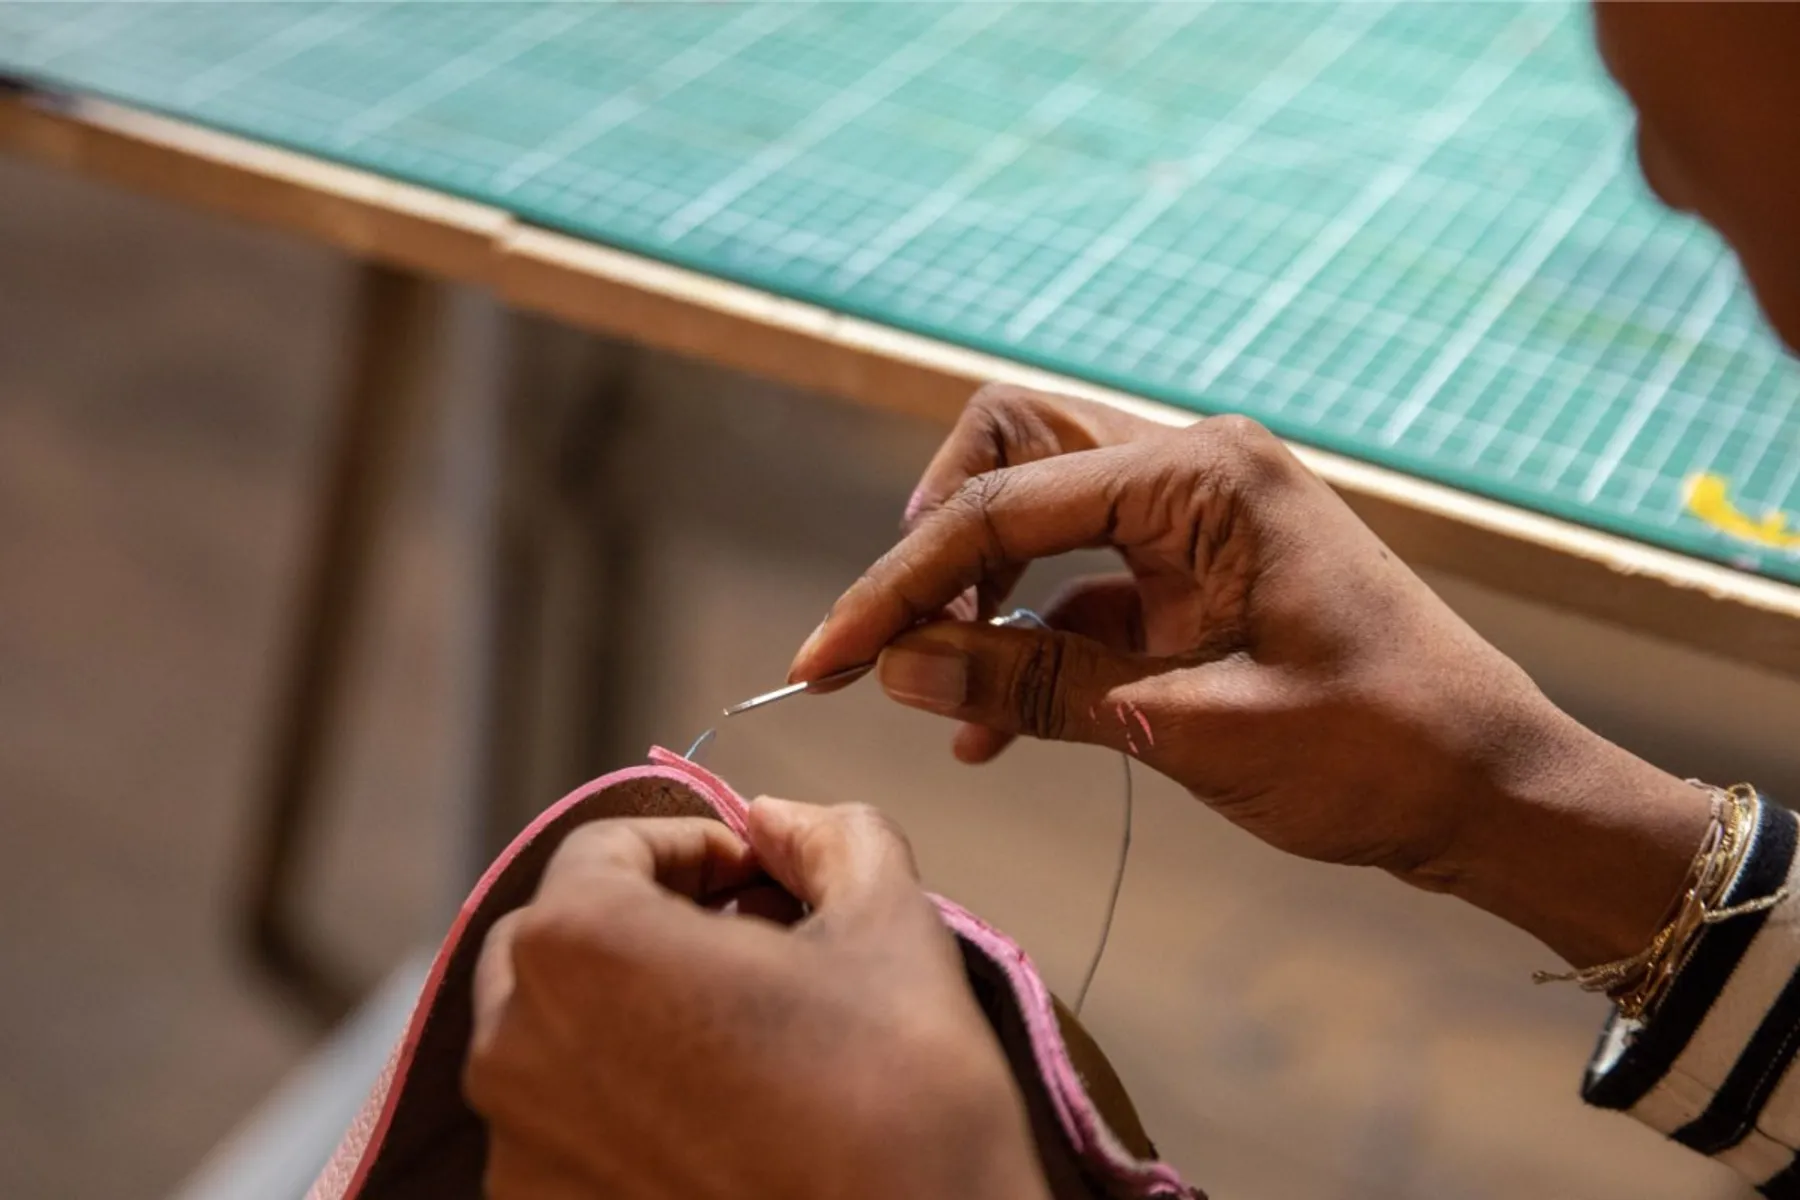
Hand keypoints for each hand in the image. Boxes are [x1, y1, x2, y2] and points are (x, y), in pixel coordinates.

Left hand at [465, 800, 1049, 1199]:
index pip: (607, 850)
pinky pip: (559, 1130)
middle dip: (649, 922)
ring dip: (627, 1012)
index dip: (694, 847)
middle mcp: (511, 1046)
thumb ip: (825, 836)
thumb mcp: (886, 918)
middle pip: (561, 940)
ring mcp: (517, 1150)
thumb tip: (777, 822)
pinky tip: (715, 1117)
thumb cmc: (901, 1092)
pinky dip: (618, 1104)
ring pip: (551, 1037)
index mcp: (579, 946)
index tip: (761, 876)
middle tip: (751, 944)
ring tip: (736, 1034)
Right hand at [790, 385, 1709, 966]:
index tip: (824, 657)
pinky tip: (987, 728)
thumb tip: (900, 672)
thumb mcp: (1188, 726)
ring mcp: (1193, 518)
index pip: (1000, 505)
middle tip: (880, 645)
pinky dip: (1024, 641)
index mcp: (1203, 475)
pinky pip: (1077, 585)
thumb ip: (1036, 688)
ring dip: (972, 593)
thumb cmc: (1377, 750)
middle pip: (1010, 450)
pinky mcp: (1193, 573)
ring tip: (925, 692)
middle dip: (932, 544)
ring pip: (1036, 513)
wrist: (1492, 792)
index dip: (900, 585)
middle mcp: (1192, 468)